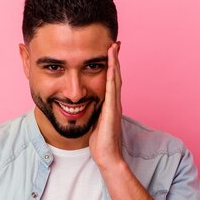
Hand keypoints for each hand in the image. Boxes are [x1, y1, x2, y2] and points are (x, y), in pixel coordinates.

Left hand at [89, 43, 122, 169]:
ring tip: (113, 46)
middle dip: (115, 59)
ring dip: (115, 62)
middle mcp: (115, 102)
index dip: (110, 65)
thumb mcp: (95, 122)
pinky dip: (112, 75)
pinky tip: (111, 65)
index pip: (110, 80)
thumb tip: (84, 105)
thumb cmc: (101, 143)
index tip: (109, 51)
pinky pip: (111, 89)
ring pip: (115, 79)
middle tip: (115, 43)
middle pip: (115, 75)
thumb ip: (94, 112)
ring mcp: (115, 105)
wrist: (107, 157)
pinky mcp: (112, 110)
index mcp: (110, 104)